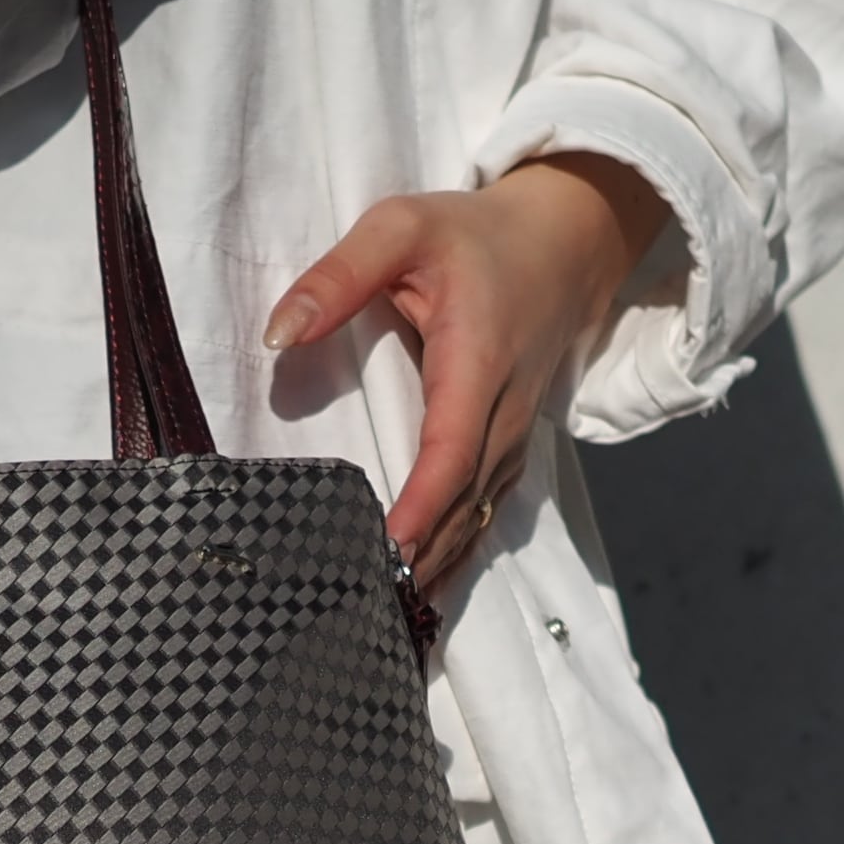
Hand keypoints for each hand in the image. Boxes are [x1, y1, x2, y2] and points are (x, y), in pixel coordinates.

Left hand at [264, 156, 670, 592]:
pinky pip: (481, 515)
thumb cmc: (475, 236)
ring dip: (431, 568)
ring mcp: (513, 439)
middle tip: (355, 603)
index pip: (450, 454)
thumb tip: (278, 334)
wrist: (565, 242)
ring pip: (474, 520)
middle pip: (461, 506)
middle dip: (414, 559)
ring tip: (377, 616)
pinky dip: (450, 554)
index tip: (384, 553)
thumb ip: (339, 277)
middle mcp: (504, 415)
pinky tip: (414, 592)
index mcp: (476, 365)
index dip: (419, 509)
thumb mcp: (401, 228)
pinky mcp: (509, 450)